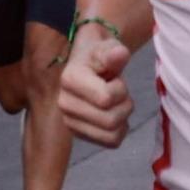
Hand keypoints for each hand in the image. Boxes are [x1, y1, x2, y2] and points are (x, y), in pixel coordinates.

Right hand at [58, 24, 132, 146]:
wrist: (87, 64)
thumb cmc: (99, 54)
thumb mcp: (108, 47)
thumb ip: (114, 51)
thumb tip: (119, 55)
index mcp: (69, 79)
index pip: (106, 99)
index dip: (120, 89)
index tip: (115, 78)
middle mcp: (64, 104)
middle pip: (110, 121)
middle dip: (124, 104)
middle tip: (120, 91)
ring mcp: (69, 121)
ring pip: (112, 135)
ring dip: (123, 118)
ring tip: (117, 102)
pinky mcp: (78, 133)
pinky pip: (110, 142)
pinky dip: (120, 130)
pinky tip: (115, 114)